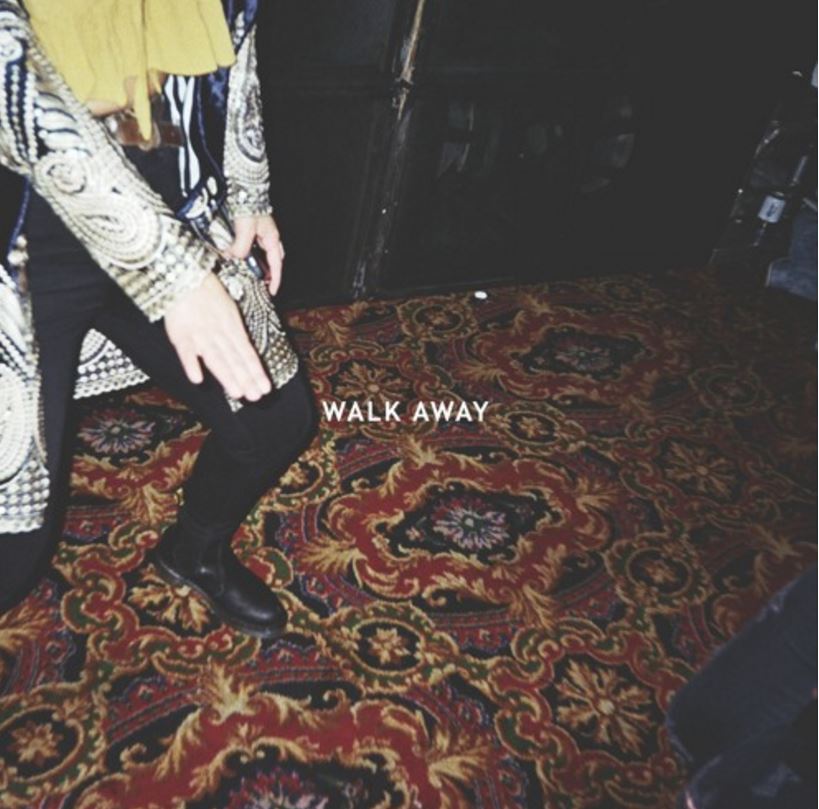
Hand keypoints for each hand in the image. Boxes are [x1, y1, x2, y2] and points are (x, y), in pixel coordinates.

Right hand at [164, 272, 271, 400]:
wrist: (184, 274)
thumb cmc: (208, 293)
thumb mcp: (229, 311)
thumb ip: (236, 334)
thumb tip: (246, 353)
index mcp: (233, 327)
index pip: (247, 353)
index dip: (256, 371)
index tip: (266, 388)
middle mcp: (219, 332)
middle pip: (234, 359)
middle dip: (245, 378)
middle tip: (256, 397)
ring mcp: (199, 334)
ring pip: (215, 358)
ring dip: (226, 376)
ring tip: (237, 392)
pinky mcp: (179, 334)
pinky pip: (185, 351)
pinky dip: (191, 364)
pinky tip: (197, 379)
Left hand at [228, 213, 284, 295]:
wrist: (244, 189)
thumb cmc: (249, 206)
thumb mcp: (245, 229)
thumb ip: (241, 246)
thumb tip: (234, 257)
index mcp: (272, 239)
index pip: (276, 265)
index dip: (275, 280)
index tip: (272, 291)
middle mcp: (268, 237)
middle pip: (272, 261)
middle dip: (267, 273)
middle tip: (261, 283)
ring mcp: (261, 233)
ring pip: (261, 254)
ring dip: (254, 263)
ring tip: (245, 270)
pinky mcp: (252, 229)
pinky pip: (251, 246)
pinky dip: (245, 252)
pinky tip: (236, 253)